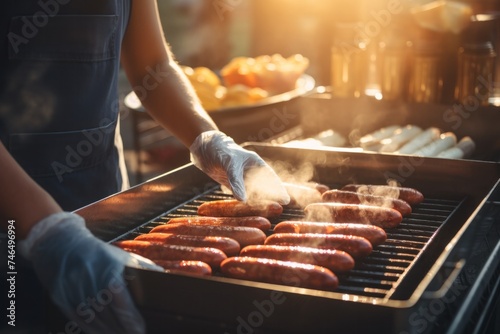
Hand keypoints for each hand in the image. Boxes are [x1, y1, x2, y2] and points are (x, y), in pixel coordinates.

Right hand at [19, 212, 161, 333]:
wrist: (62, 246)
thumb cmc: (98, 253)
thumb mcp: (123, 256)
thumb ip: (144, 268)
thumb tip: (164, 277)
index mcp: (109, 274)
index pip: (123, 306)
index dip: (132, 321)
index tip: (141, 330)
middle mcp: (91, 285)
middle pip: (109, 318)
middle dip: (122, 330)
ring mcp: (74, 294)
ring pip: (94, 323)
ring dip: (108, 332)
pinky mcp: (62, 300)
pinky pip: (79, 322)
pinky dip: (92, 330)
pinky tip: (102, 332)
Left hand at [190, 131, 289, 203]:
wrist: (203, 148)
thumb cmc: (220, 150)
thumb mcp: (230, 165)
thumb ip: (236, 182)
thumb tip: (243, 200)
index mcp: (255, 162)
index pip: (270, 177)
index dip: (278, 189)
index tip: (285, 200)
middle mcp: (249, 171)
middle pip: (264, 186)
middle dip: (272, 197)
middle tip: (279, 209)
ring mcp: (240, 177)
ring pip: (253, 191)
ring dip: (259, 201)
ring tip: (267, 211)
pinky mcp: (230, 183)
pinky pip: (240, 194)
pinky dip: (245, 201)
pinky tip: (248, 208)